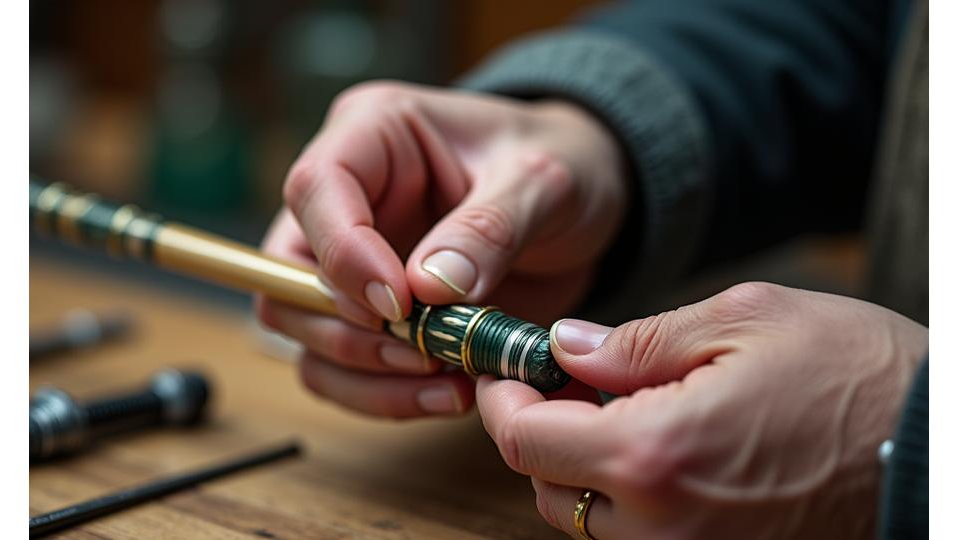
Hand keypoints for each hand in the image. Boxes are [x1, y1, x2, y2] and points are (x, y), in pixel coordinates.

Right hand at [256, 81, 626, 417]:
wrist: (582, 203)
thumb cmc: (561, 164)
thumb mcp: (543, 181)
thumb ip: (489, 228)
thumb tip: (430, 288)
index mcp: (374, 132)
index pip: (316, 188)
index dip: (343, 254)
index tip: (400, 304)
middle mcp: (348, 196)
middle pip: (288, 273)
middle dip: (350, 329)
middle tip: (423, 353)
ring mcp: (354, 257)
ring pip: (305, 332)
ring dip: (366, 374)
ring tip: (446, 382)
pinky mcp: (373, 310)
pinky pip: (346, 366)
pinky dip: (386, 394)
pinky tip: (447, 392)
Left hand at [477, 282, 927, 538]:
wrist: (938, 452)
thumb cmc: (855, 376)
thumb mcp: (743, 321)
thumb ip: (638, 341)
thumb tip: (568, 348)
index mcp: (656, 454)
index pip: (526, 441)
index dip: (503, 400)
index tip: (507, 370)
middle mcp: (662, 525)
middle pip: (547, 487)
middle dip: (543, 431)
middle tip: (567, 383)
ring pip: (589, 521)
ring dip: (583, 467)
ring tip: (621, 412)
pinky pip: (640, 538)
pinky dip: (628, 497)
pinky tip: (661, 449)